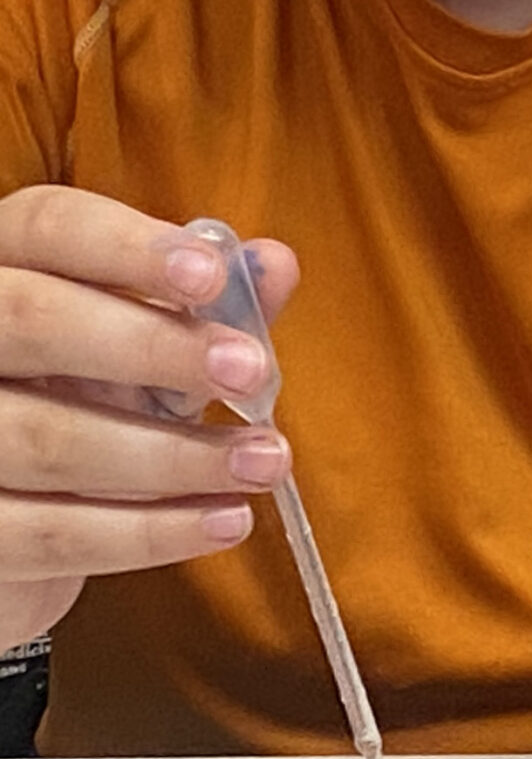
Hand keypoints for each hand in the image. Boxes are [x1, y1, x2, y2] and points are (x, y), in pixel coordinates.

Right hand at [0, 185, 298, 649]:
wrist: (18, 524)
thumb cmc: (83, 404)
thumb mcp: (143, 347)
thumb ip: (204, 306)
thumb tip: (276, 264)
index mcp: (2, 265)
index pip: (48, 226)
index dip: (129, 248)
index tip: (213, 275)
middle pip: (34, 319)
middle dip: (152, 345)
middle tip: (251, 371)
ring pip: (48, 438)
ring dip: (177, 455)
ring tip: (266, 461)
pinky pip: (51, 533)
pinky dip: (149, 532)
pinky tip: (225, 521)